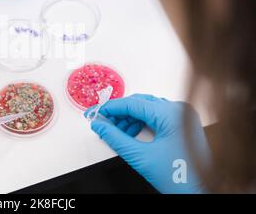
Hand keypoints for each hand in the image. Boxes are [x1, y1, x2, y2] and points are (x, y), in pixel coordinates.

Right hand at [85, 94, 209, 193]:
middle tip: (102, 122)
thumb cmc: (182, 178)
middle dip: (119, 113)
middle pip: (139, 103)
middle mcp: (179, 110)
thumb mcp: (140, 157)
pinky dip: (140, 123)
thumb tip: (100, 126)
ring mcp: (182, 116)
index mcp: (171, 114)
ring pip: (147, 109)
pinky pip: (156, 116)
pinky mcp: (182, 124)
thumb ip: (115, 138)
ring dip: (128, 118)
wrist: (202, 193)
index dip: (111, 108)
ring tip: (116, 132)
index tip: (96, 113)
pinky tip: (129, 133)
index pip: (133, 103)